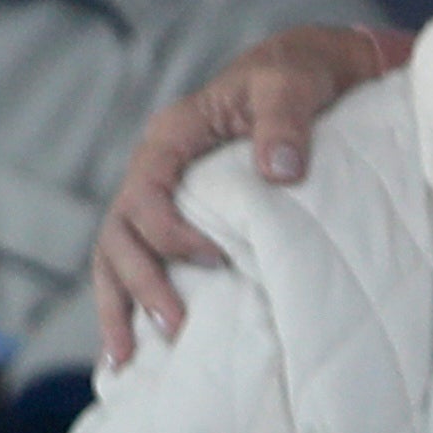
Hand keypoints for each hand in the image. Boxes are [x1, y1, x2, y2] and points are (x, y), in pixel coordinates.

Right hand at [91, 26, 412, 367]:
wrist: (314, 73)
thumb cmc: (300, 75)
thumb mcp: (295, 85)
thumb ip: (286, 121)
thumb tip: (279, 171)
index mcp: (172, 135)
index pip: (146, 195)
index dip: (171, 233)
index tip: (215, 258)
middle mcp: (156, 168)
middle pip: (119, 234)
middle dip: (138, 284)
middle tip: (174, 328)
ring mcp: (164, 196)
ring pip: (117, 255)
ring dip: (120, 305)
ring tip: (125, 360)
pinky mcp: (182, 218)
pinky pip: (143, 262)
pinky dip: (132, 304)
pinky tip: (132, 350)